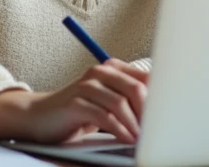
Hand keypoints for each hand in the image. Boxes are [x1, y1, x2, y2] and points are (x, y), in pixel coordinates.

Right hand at [0, 59, 148, 143]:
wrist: (41, 117)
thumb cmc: (80, 111)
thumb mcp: (107, 102)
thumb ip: (129, 100)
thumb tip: (162, 111)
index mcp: (113, 68)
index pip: (146, 77)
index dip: (159, 97)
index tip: (167, 116)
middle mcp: (100, 72)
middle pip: (136, 88)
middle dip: (149, 112)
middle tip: (156, 131)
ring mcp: (86, 86)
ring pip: (121, 103)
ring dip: (134, 125)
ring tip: (141, 140)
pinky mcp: (75, 103)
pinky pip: (103, 116)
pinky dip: (118, 130)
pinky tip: (125, 139)